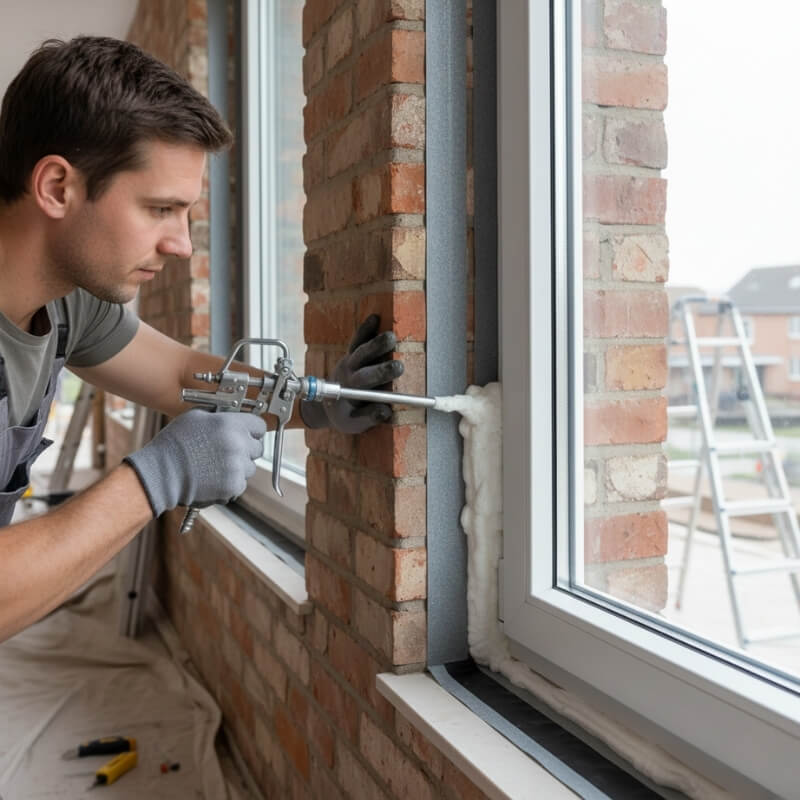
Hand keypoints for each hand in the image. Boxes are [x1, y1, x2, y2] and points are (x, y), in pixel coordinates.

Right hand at [124, 409, 266, 517]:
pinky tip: (213, 478)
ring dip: (238, 467)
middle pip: (257, 448)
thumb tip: (231, 416)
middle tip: (226, 453)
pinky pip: (241, 484)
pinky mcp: (233, 486)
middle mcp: (238, 444)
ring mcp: (237, 467)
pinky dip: (230, 483)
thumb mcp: (195, 417)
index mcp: (231, 424)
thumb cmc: (174, 445)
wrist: (161, 474)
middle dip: (246, 450)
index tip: (247, 435)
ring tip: (215, 466)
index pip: (260, 426)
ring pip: (250, 468)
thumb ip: (219, 416)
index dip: (252, 430)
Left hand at [301, 314, 403, 433]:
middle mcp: (348, 371)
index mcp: (349, 388)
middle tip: (398, 352)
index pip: (367, 378)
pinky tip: (375, 318)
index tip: (399, 368)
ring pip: (361, 347)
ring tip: (391, 335)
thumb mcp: (354, 424)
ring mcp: (349, 361)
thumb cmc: (344, 415)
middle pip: (364, 359)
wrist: (325, 404)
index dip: (383, 372)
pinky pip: (356, 339)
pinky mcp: (351, 354)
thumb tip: (387, 411)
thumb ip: (370, 417)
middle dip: (380, 354)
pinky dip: (365, 329)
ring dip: (375, 340)